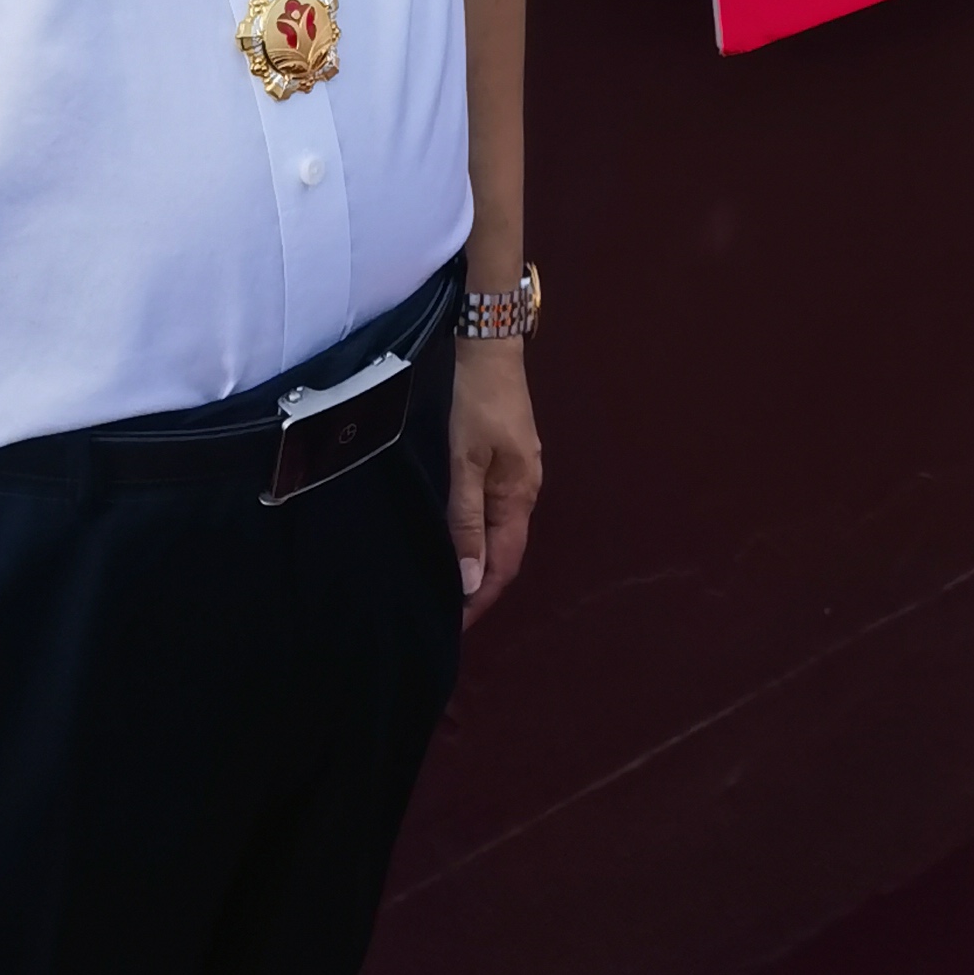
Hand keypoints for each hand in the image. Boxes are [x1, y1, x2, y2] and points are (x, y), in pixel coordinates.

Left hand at [448, 341, 540, 626]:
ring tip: (451, 586)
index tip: (454, 626)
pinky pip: (498, 514)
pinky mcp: (510, 462)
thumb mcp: (464, 462)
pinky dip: (482, 538)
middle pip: (507, 554)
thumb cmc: (475, 403)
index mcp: (518, 497)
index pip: (503, 565)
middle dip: (481, 588)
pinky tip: (462, 542)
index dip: (481, 598)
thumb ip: (466, 521)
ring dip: (481, 564)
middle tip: (447, 613)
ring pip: (503, 534)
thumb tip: (471, 580)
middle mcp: (526, 492)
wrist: (490, 348)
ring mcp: (520, 476)